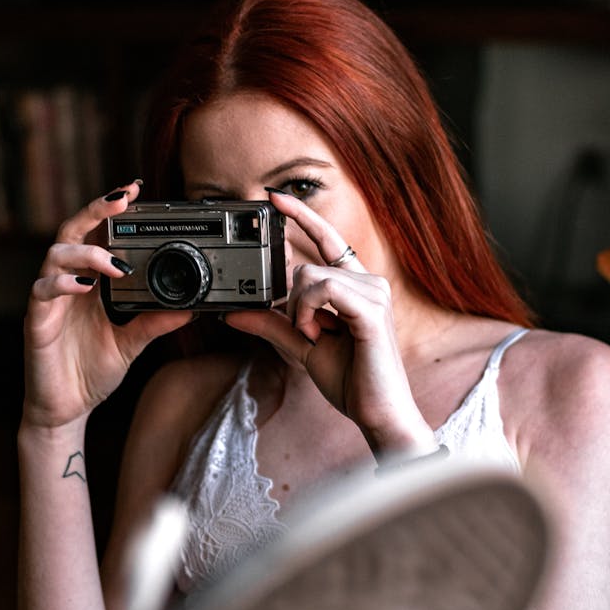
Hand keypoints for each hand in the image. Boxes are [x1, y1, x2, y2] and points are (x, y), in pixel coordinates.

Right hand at [22, 183, 192, 428]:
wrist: (65, 409)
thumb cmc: (90, 372)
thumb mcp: (131, 344)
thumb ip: (154, 323)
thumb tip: (190, 308)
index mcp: (88, 283)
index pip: (97, 235)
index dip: (111, 211)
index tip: (136, 191)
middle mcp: (67, 284)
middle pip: (72, 230)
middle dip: (96, 210)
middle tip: (122, 198)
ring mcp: (49, 300)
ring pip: (56, 255)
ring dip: (86, 251)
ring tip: (112, 262)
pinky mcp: (37, 320)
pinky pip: (43, 291)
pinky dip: (62, 284)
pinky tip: (84, 287)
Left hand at [224, 191, 434, 453]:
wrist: (376, 411)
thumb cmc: (350, 381)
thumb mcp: (301, 347)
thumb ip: (271, 326)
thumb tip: (233, 313)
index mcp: (355, 286)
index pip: (328, 239)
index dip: (302, 216)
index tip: (274, 198)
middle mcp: (368, 282)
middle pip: (307, 267)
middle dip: (293, 304)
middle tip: (305, 333)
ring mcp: (373, 291)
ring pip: (310, 278)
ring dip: (299, 313)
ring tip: (315, 337)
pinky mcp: (371, 307)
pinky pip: (322, 290)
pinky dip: (308, 314)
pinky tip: (317, 334)